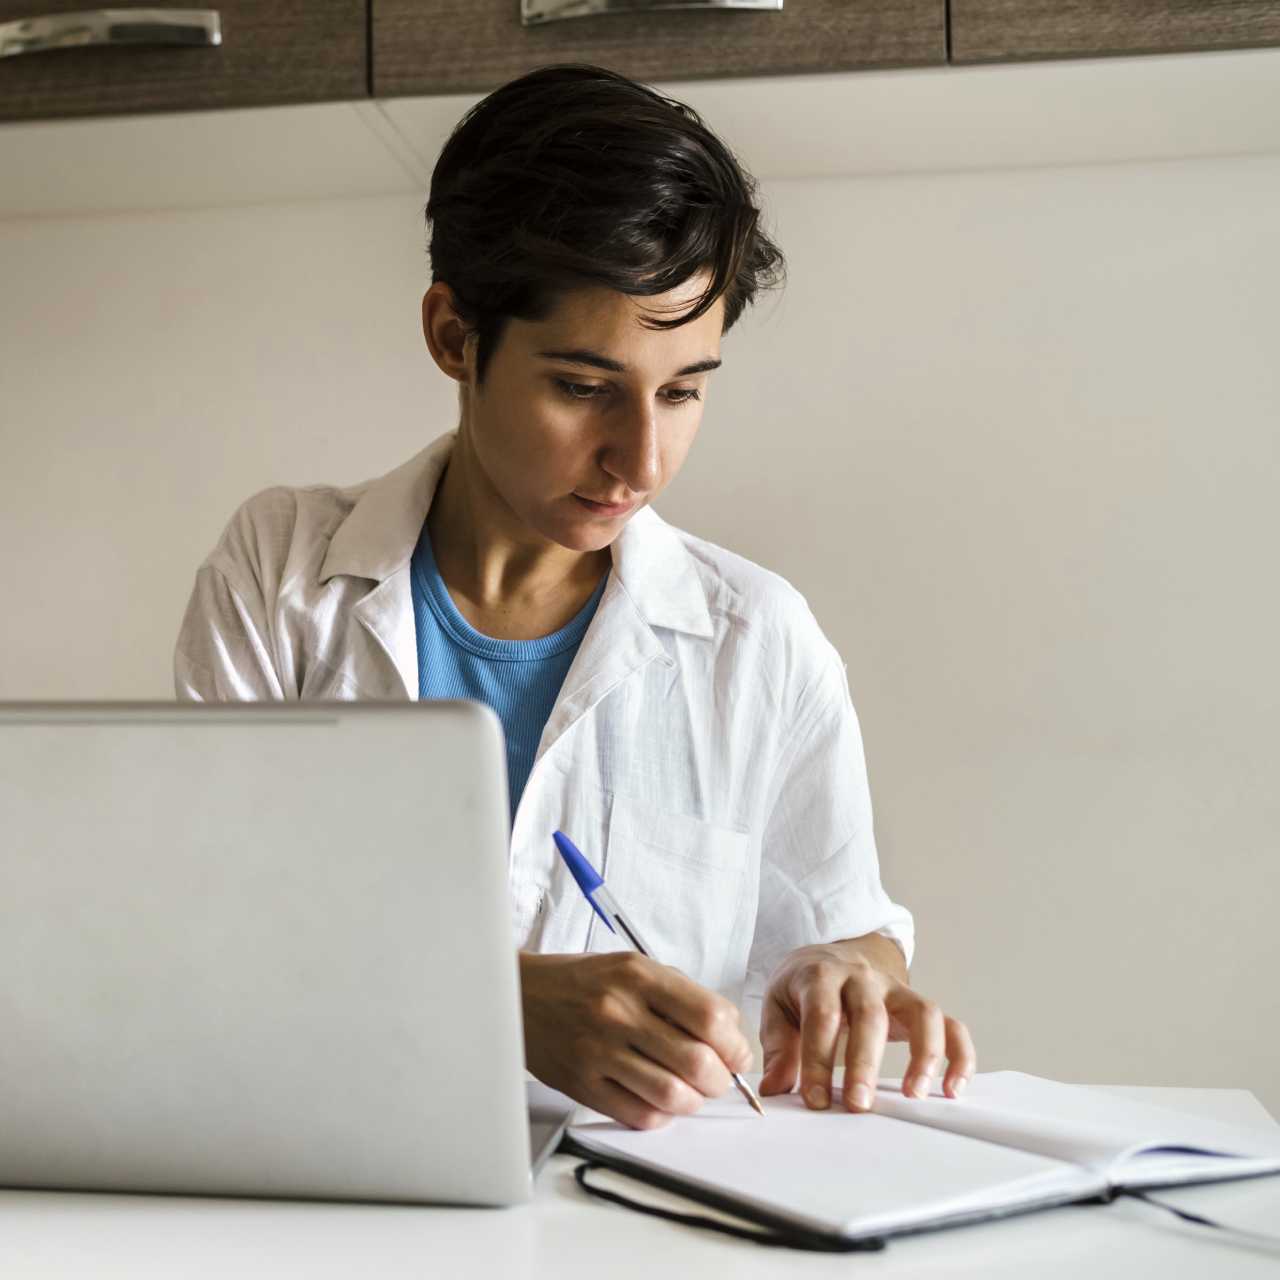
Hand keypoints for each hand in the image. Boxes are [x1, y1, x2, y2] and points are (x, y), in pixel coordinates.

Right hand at [520, 950, 752, 1128]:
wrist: (520, 994)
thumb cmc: (583, 981)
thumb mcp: (633, 967)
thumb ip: (681, 996)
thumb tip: (729, 1036)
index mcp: (638, 976)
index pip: (710, 1017)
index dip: (735, 1044)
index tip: (737, 1054)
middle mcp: (619, 1011)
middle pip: (697, 1062)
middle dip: (721, 1080)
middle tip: (719, 1078)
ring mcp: (598, 1051)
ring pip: (672, 1096)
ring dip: (694, 1102)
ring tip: (691, 1092)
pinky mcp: (581, 1084)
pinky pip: (638, 1115)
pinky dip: (661, 1115)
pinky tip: (659, 1101)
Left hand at [758, 943, 974, 1111]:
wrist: (827, 955)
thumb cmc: (802, 990)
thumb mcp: (778, 1007)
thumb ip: (778, 1048)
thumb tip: (775, 1091)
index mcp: (822, 976)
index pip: (822, 1015)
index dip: (818, 1059)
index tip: (816, 1100)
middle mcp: (863, 978)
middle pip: (870, 1014)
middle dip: (864, 1063)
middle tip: (858, 1105)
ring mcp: (896, 990)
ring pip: (922, 1012)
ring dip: (923, 1054)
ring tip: (914, 1095)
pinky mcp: (919, 1006)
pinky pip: (952, 1025)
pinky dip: (960, 1055)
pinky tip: (952, 1089)